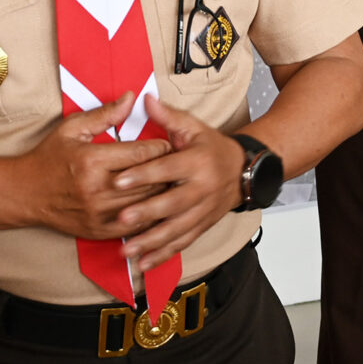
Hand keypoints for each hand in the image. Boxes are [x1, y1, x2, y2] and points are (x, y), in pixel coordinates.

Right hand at [17, 93, 172, 240]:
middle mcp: (98, 189)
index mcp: (92, 161)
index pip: (141, 154)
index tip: (170, 143)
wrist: (25, 194)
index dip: (161, 148)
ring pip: (146, 204)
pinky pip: (135, 225)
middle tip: (179, 163)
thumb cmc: (49, 158)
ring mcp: (100, 213)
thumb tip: (132, 98)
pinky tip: (157, 206)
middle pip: (149, 180)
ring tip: (173, 182)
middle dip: (167, 170)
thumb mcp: (72, 129)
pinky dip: (149, 215)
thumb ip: (104, 114)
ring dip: (162, 193)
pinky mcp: (100, 230)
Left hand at [111, 101, 245, 275]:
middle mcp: (202, 189)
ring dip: (151, 241)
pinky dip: (162, 256)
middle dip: (146, 213)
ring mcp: (203, 212)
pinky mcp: (201, 227)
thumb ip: (168, 116)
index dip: (143, 175)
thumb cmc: (212, 148)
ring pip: (176, 230)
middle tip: (121, 219)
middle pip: (172, 204)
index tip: (118, 181)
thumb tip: (143, 99)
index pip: (167, 169)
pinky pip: (181, 244)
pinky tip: (142, 264)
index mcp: (197, 162)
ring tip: (127, 249)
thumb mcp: (194, 127)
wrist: (244, 172)